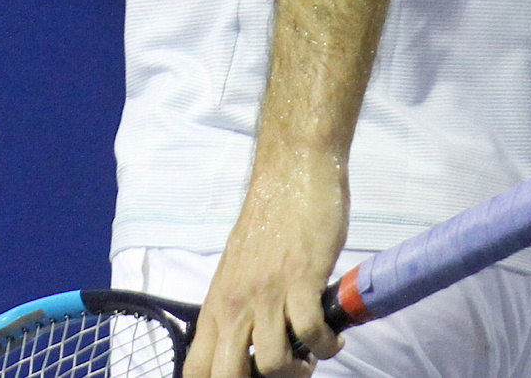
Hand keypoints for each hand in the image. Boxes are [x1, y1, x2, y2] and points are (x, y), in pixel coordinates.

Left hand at [185, 151, 346, 377]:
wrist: (291, 173)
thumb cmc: (269, 222)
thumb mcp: (239, 271)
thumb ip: (238, 306)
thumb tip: (245, 346)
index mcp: (217, 302)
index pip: (197, 366)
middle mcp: (235, 302)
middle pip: (225, 375)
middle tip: (287, 371)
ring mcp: (266, 292)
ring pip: (273, 364)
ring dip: (299, 369)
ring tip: (311, 354)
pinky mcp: (300, 280)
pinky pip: (313, 333)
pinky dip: (328, 345)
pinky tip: (333, 336)